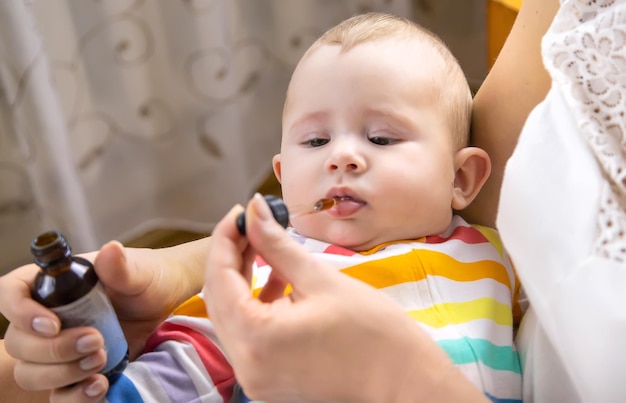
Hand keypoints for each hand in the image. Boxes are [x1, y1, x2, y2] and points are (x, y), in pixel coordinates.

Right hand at [0, 238, 207, 401]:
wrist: (166, 304)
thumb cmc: (147, 279)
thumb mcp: (139, 271)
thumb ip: (121, 266)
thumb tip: (111, 250)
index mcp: (51, 283)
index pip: (11, 293)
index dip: (20, 312)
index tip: (52, 324)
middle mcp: (45, 316)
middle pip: (18, 342)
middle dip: (53, 349)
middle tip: (95, 341)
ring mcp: (57, 348)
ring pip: (31, 372)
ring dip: (61, 374)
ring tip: (101, 360)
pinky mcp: (74, 373)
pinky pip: (58, 395)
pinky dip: (74, 396)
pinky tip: (100, 386)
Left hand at [204, 194, 486, 401]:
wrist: (407, 385)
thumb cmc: (375, 334)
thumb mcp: (321, 280)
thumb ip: (278, 244)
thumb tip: (254, 209)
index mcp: (256, 339)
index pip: (218, 278)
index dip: (224, 238)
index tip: (241, 212)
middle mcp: (246, 365)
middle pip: (219, 299)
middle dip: (231, 257)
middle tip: (251, 226)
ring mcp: (257, 378)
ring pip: (233, 317)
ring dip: (243, 280)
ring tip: (267, 249)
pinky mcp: (270, 381)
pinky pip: (250, 336)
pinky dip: (257, 306)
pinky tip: (279, 283)